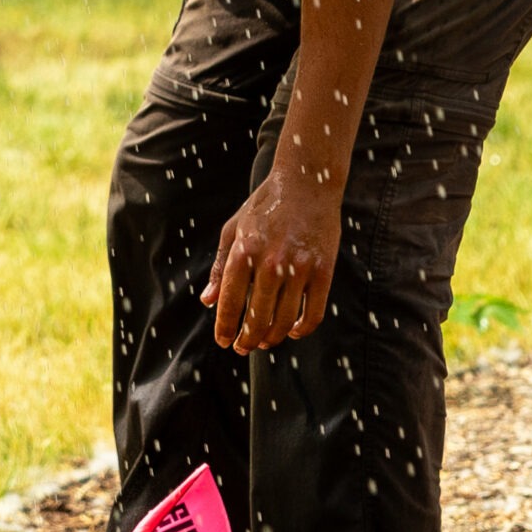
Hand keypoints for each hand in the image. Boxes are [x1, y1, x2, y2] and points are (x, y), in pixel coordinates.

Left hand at [202, 170, 341, 353]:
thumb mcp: (233, 230)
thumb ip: (219, 267)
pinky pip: (313, 312)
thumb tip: (207, 302)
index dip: (224, 328)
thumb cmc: (265, 206)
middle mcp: (270, 262)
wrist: (307, 183)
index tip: (223, 341)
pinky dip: (302, 329)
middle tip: (243, 348)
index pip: (229, 302)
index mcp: (243, 251)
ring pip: (283, 320)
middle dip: (247, 340)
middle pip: (256, 318)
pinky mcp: (323, 270)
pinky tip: (292, 331)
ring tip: (264, 342)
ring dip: (271, 338)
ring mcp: (299, 267)